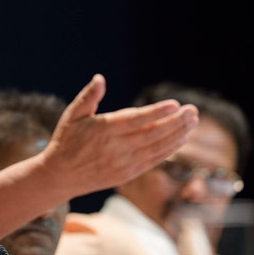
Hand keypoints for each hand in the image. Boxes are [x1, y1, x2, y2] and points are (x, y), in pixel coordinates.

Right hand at [42, 74, 197, 197]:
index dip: (157, 112)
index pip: (136, 119)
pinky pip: (152, 161)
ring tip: (193, 122)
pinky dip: (168, 151)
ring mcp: (123, 164)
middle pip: (153, 134)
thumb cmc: (66, 140)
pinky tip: (180, 140)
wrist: (60, 176)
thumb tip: (99, 79)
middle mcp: (116, 148)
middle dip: (176, 122)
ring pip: (156, 148)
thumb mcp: (72, 115)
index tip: (175, 104)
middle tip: (193, 111)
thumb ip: (88, 97)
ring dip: (177, 135)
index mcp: (103, 130)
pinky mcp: (126, 175)